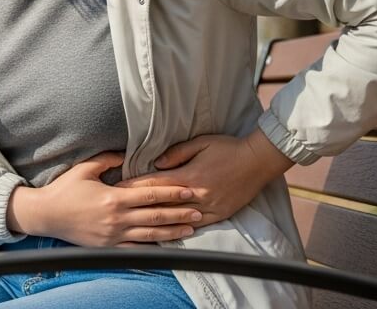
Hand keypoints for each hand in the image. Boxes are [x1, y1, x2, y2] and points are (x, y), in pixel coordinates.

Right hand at [7, 152, 201, 245]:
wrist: (46, 215)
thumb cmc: (63, 190)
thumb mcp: (85, 169)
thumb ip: (107, 160)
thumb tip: (125, 154)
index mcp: (114, 198)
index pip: (151, 194)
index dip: (172, 192)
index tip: (189, 191)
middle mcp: (118, 218)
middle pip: (156, 216)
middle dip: (180, 213)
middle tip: (199, 211)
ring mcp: (114, 235)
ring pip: (151, 235)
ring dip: (173, 232)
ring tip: (190, 229)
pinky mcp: (109, 246)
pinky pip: (136, 248)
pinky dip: (153, 247)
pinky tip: (166, 246)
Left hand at [114, 132, 294, 227]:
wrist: (258, 161)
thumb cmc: (227, 148)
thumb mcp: (199, 143)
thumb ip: (176, 154)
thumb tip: (157, 164)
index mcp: (189, 176)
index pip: (156, 184)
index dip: (135, 187)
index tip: (118, 190)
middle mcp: (197, 195)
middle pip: (162, 203)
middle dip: (140, 206)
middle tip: (120, 209)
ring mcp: (209, 207)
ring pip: (177, 218)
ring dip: (157, 220)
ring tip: (138, 223)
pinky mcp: (220, 215)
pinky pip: (196, 226)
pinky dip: (180, 229)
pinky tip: (168, 232)